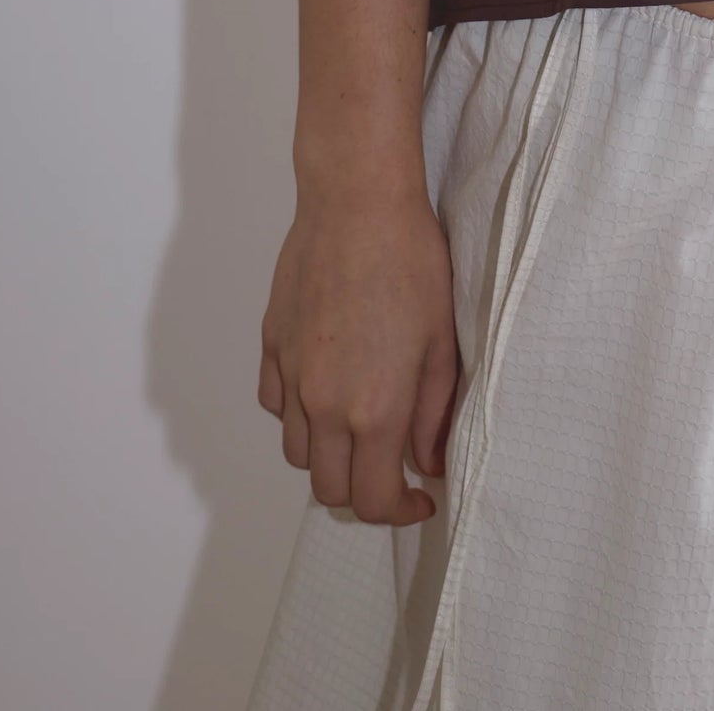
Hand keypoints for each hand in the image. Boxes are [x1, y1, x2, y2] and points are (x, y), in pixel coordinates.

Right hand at [258, 184, 459, 524]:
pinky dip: (298, 413)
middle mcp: (322, 404)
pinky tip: (326, 387)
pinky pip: (276, 404)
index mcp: (372, 410)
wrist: (357, 202)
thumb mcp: (441, 343)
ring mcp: (290, 375)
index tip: (419, 496)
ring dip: (328, 456)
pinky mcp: (272, 345)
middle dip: (362, 492)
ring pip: (297, 452)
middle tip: (391, 469)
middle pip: (329, 490)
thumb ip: (434, 415)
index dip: (399, 511)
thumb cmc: (410, 262)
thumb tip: (427, 463)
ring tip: (360, 427)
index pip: (371, 501)